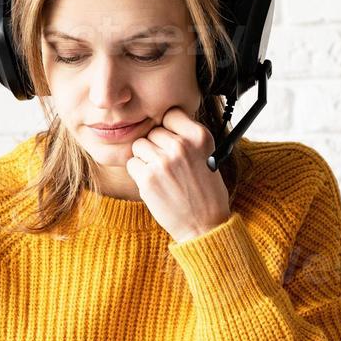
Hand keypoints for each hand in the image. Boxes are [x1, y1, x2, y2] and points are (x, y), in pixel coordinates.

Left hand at [125, 106, 231, 242]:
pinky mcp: (148, 178)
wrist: (204, 225)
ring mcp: (163, 162)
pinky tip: (154, 184)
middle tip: (168, 165)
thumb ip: (187, 138)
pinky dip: (139, 174)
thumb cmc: (206, 192)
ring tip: (161, 174)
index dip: (168, 128)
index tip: (171, 139)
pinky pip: (132, 164)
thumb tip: (162, 123)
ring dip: (145, 159)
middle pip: (153, 131)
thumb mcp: (208, 156)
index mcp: (200, 137)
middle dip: (156, 146)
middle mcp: (182, 146)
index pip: (171, 114)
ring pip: (139, 146)